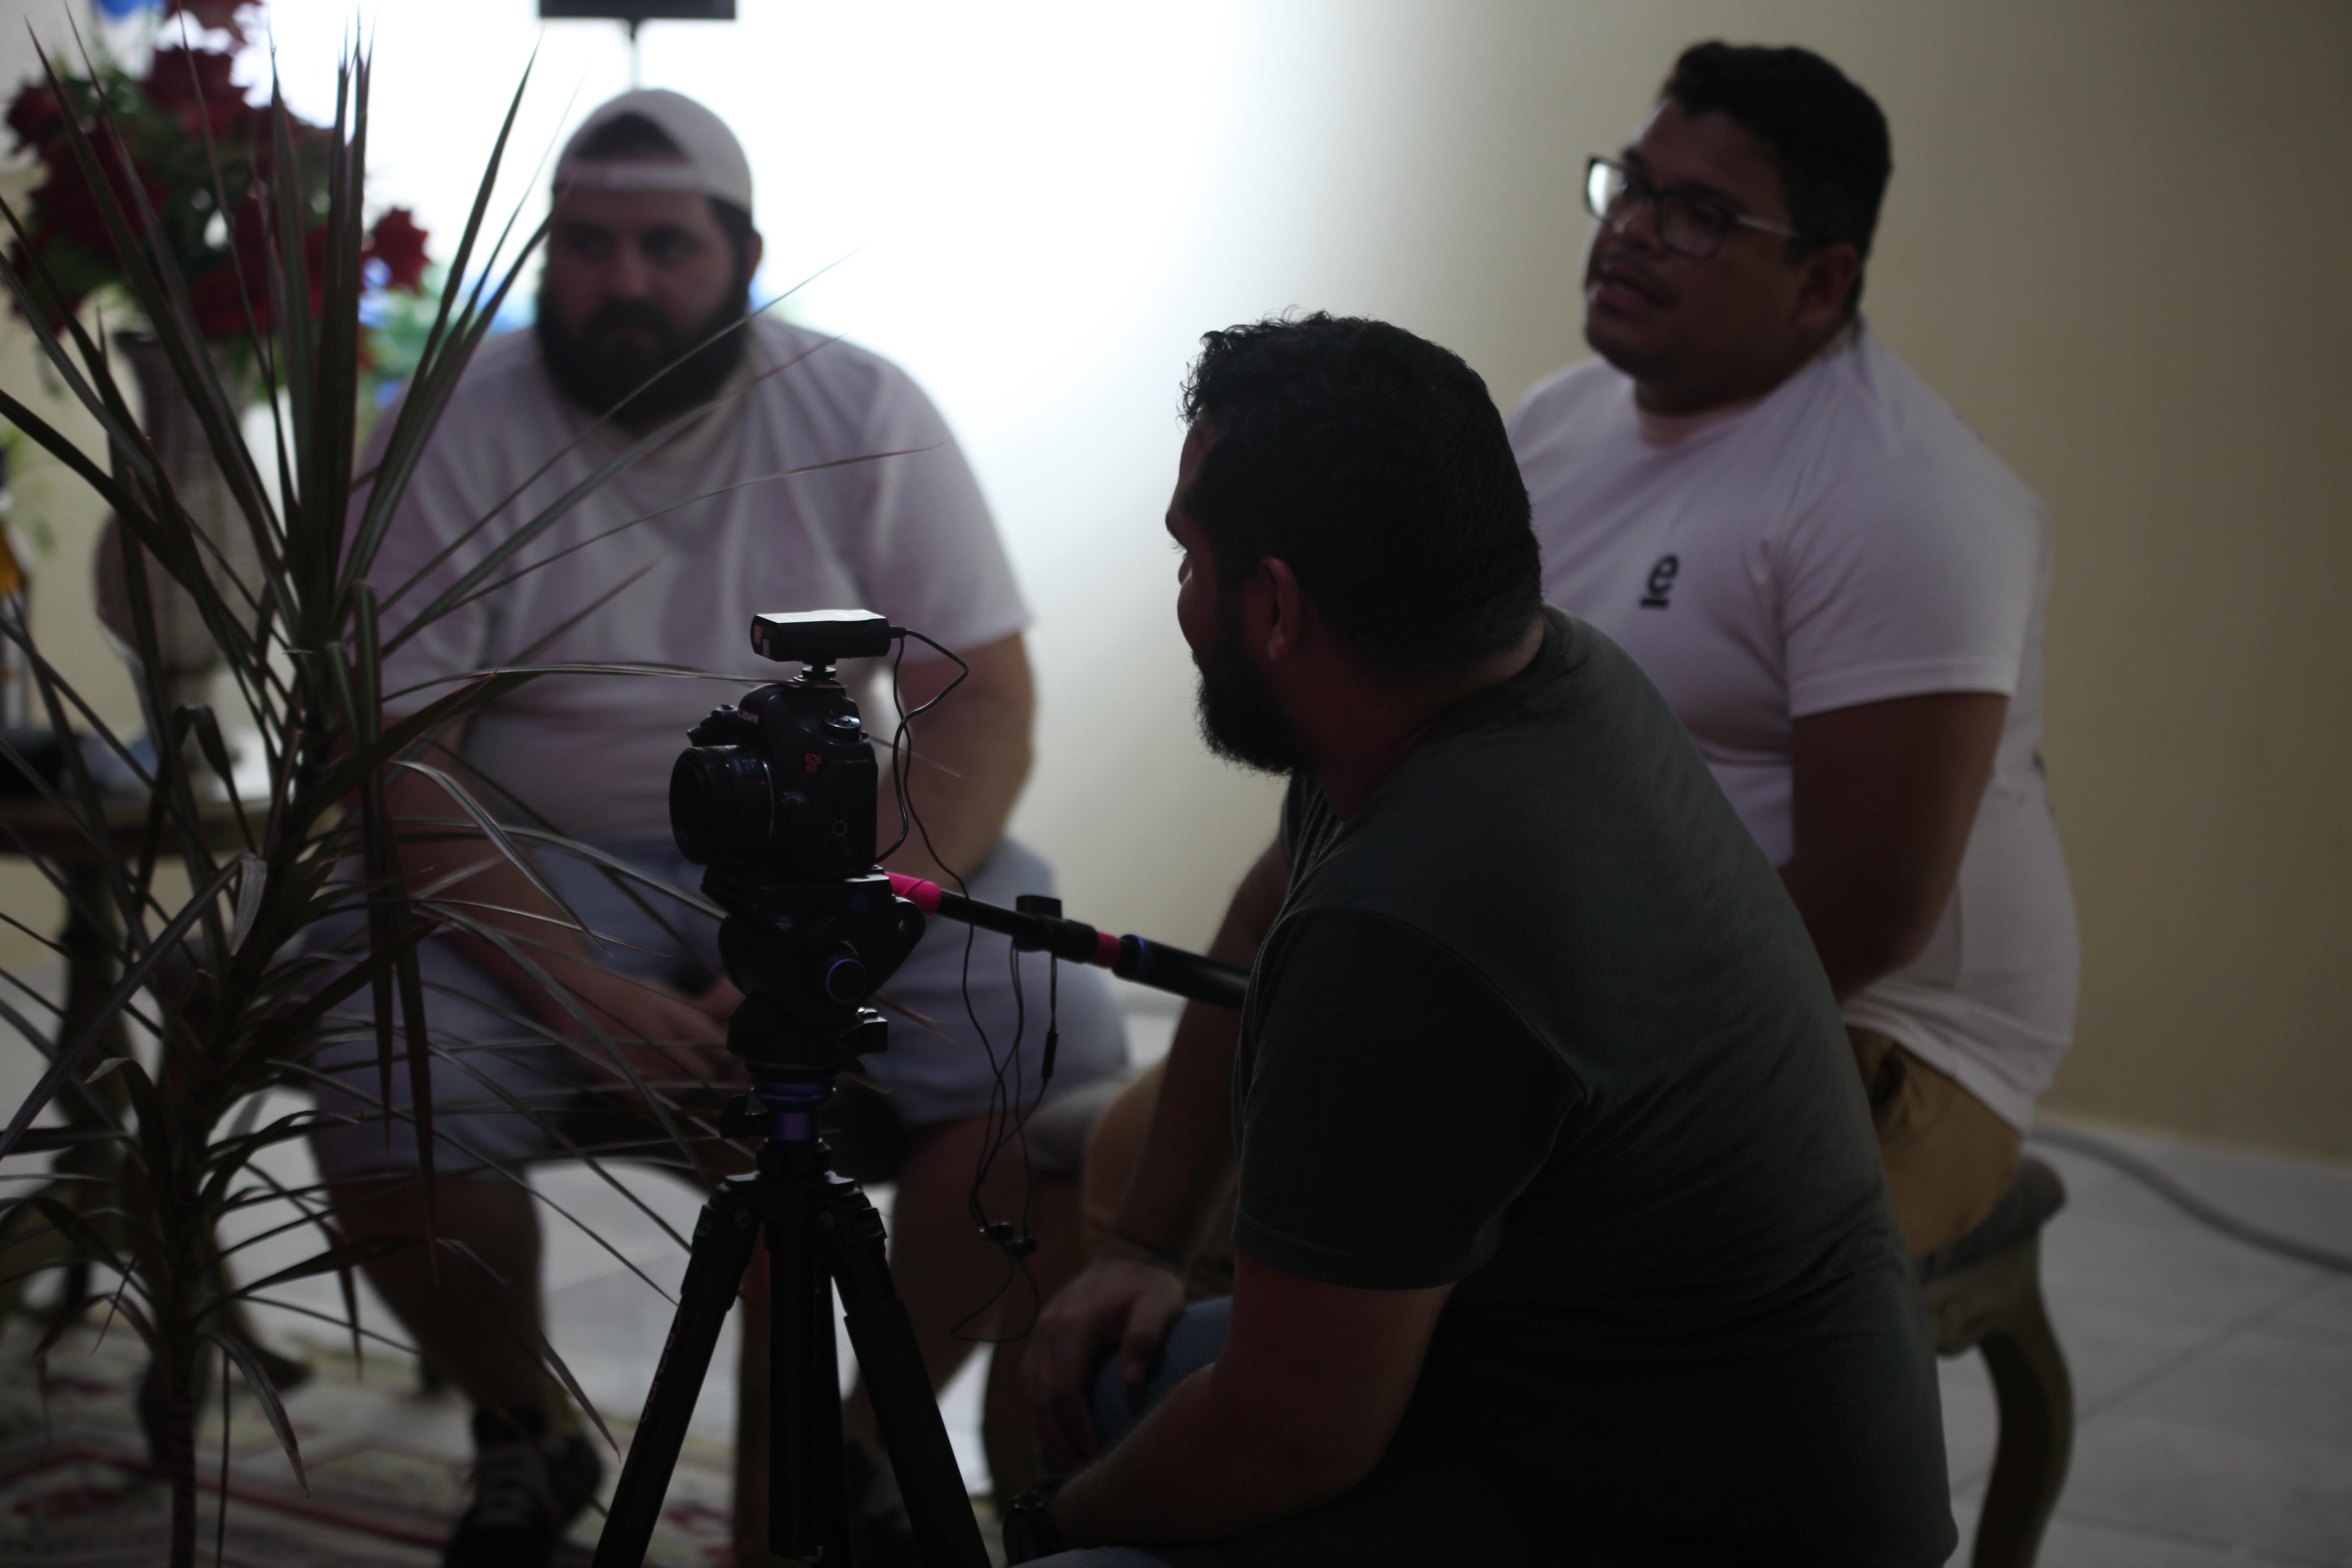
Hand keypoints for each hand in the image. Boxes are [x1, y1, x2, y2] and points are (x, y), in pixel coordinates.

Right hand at [548, 965, 739, 1104]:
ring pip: (684, 1089)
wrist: (574, 998)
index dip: (725, 1049)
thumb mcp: (669, 993)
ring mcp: (636, 1064)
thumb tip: (737, 996)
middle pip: (705, 1072)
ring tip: (675, 1066)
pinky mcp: (619, 1083)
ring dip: (688, 1083)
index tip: (723, 1049)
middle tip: (705, 1062)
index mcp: (670, 1013)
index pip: (717, 1043)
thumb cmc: (628, 995)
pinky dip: (662, 1092)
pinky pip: (656, 1099)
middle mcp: (654, 1039)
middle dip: (711, 1069)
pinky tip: (656, 1076)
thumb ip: (708, 1003)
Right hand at [1022, 1251, 1186, 1466]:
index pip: (1064, 1388)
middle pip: (1041, 1396)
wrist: (1129, 1256)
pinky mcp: (1043, 1335)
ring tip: (1062, 1459)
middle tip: (1075, 1469)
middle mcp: (1049, 1329)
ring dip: (1042, 1427)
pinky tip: (1051, 1429)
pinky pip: (1029, 1378)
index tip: (1095, 1450)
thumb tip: (1131, 1381)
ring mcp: (1041, 1331)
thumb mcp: (1158, 1306)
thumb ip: (1144, 1339)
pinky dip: (1037, 1407)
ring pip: (1029, 1390)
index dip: (1076, 1425)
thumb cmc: (1148, 1285)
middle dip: (1055, 1437)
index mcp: (1073, 1325)